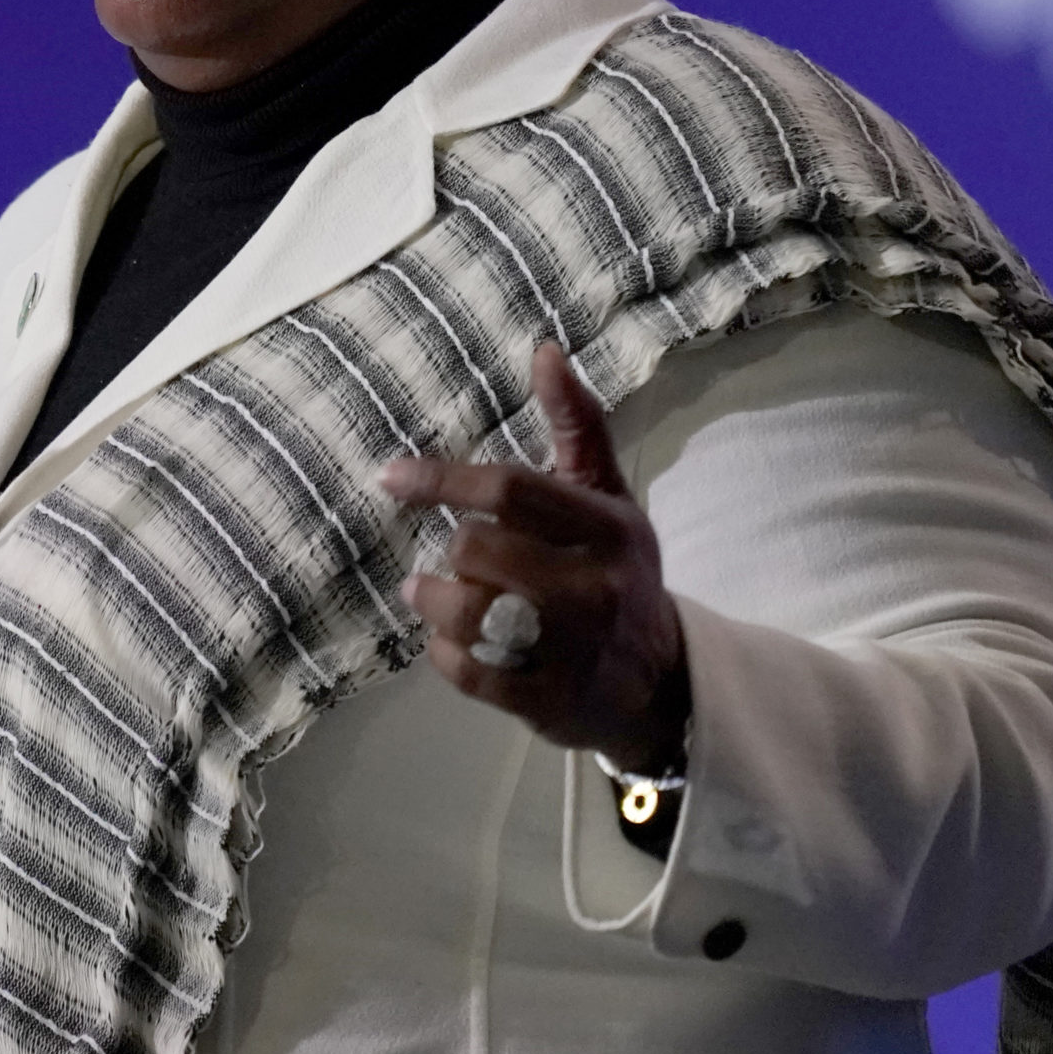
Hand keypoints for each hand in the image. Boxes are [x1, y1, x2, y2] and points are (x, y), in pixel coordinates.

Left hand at [381, 343, 690, 771]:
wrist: (661, 684)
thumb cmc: (617, 572)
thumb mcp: (607, 498)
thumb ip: (577, 425)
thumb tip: (544, 350)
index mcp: (607, 527)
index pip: (510, 489)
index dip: (442, 479)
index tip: (391, 477)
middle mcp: (594, 587)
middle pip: (477, 550)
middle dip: (450, 551)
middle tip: (452, 556)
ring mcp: (572, 650)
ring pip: (465, 612)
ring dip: (433, 600)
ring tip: (433, 594)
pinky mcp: (548, 702)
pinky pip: (466, 672)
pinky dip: (444, 653)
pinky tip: (454, 641)